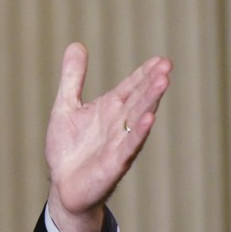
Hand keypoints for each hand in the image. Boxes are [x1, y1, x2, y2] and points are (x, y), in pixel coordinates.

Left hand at [45, 42, 171, 231]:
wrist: (63, 186)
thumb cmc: (68, 149)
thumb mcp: (65, 106)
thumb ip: (72, 78)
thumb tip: (76, 44)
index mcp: (109, 109)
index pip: (131, 87)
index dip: (144, 73)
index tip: (161, 59)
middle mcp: (118, 124)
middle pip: (138, 99)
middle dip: (152, 83)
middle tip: (167, 65)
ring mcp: (119, 143)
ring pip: (138, 118)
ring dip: (150, 101)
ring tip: (163, 82)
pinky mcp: (114, 164)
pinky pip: (128, 146)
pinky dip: (138, 132)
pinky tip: (149, 118)